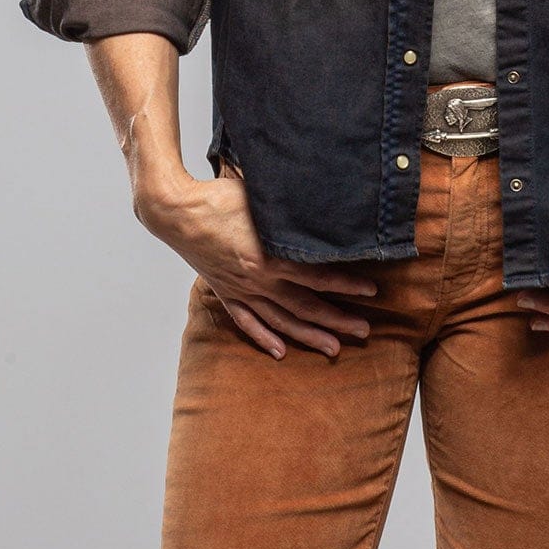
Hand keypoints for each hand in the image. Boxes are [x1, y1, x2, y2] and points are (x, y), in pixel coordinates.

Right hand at [135, 163, 378, 360]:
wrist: (177, 212)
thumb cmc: (220, 197)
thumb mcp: (262, 197)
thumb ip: (292, 210)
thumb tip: (324, 203)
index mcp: (269, 257)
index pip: (317, 278)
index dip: (346, 286)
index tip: (371, 292)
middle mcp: (258, 280)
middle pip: (305, 306)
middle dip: (337, 321)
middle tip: (364, 331)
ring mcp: (241, 290)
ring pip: (281, 320)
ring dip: (309, 336)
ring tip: (334, 349)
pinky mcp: (226, 292)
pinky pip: (247, 322)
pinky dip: (264, 338)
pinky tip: (281, 351)